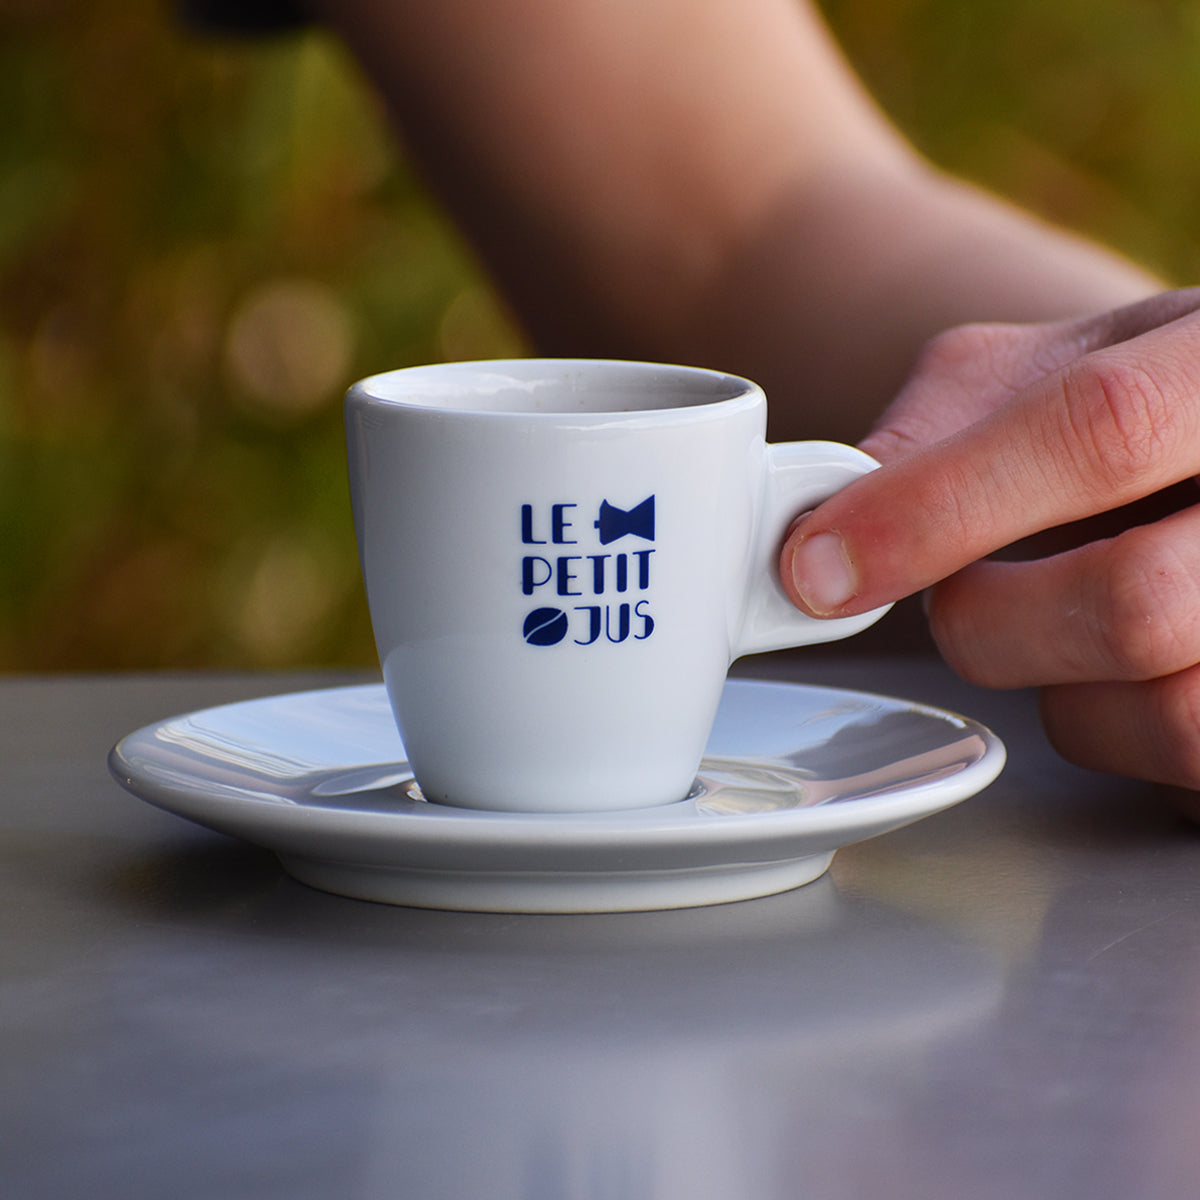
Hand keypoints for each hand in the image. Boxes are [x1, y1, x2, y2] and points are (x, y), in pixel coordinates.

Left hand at [780, 288, 1199, 796]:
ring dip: (1057, 689)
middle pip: (1133, 604)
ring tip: (1056, 623)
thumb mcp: (1059, 363)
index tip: (818, 568)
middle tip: (956, 596)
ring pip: (1170, 714)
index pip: (1100, 426)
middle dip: (987, 624)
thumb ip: (942, 424)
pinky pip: (1188, 766)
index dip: (938, 507)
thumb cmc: (1153, 394)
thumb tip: (822, 527)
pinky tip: (1115, 673)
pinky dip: (1116, 732)